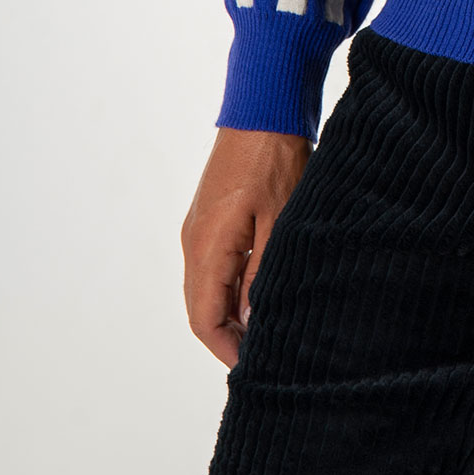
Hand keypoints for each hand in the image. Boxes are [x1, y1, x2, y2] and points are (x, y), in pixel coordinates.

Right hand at [180, 127, 309, 365]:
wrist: (264, 106)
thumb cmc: (275, 159)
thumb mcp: (280, 221)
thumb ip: (263, 275)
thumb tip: (252, 322)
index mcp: (206, 247)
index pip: (203, 318)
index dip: (225, 349)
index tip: (252, 368)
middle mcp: (193, 241)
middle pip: (201, 306)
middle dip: (228, 336)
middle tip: (265, 354)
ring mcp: (199, 227)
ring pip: (207, 286)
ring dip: (231, 311)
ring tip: (267, 328)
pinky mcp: (212, 216)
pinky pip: (214, 264)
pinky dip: (232, 286)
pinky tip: (262, 290)